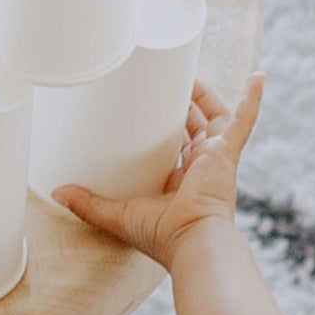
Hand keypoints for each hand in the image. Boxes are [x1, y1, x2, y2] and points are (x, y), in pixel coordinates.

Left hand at [53, 72, 263, 269]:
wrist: (193, 243)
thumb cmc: (163, 237)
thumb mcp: (118, 215)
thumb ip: (88, 205)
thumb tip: (56, 193)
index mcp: (182, 181)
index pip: (177, 146)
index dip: (168, 127)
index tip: (152, 109)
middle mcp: (202, 167)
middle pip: (196, 125)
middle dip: (185, 104)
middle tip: (166, 81)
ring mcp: (217, 158)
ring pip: (216, 116)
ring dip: (206, 94)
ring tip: (191, 71)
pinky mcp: (227, 153)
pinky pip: (244, 121)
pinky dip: (252, 100)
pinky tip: (259, 77)